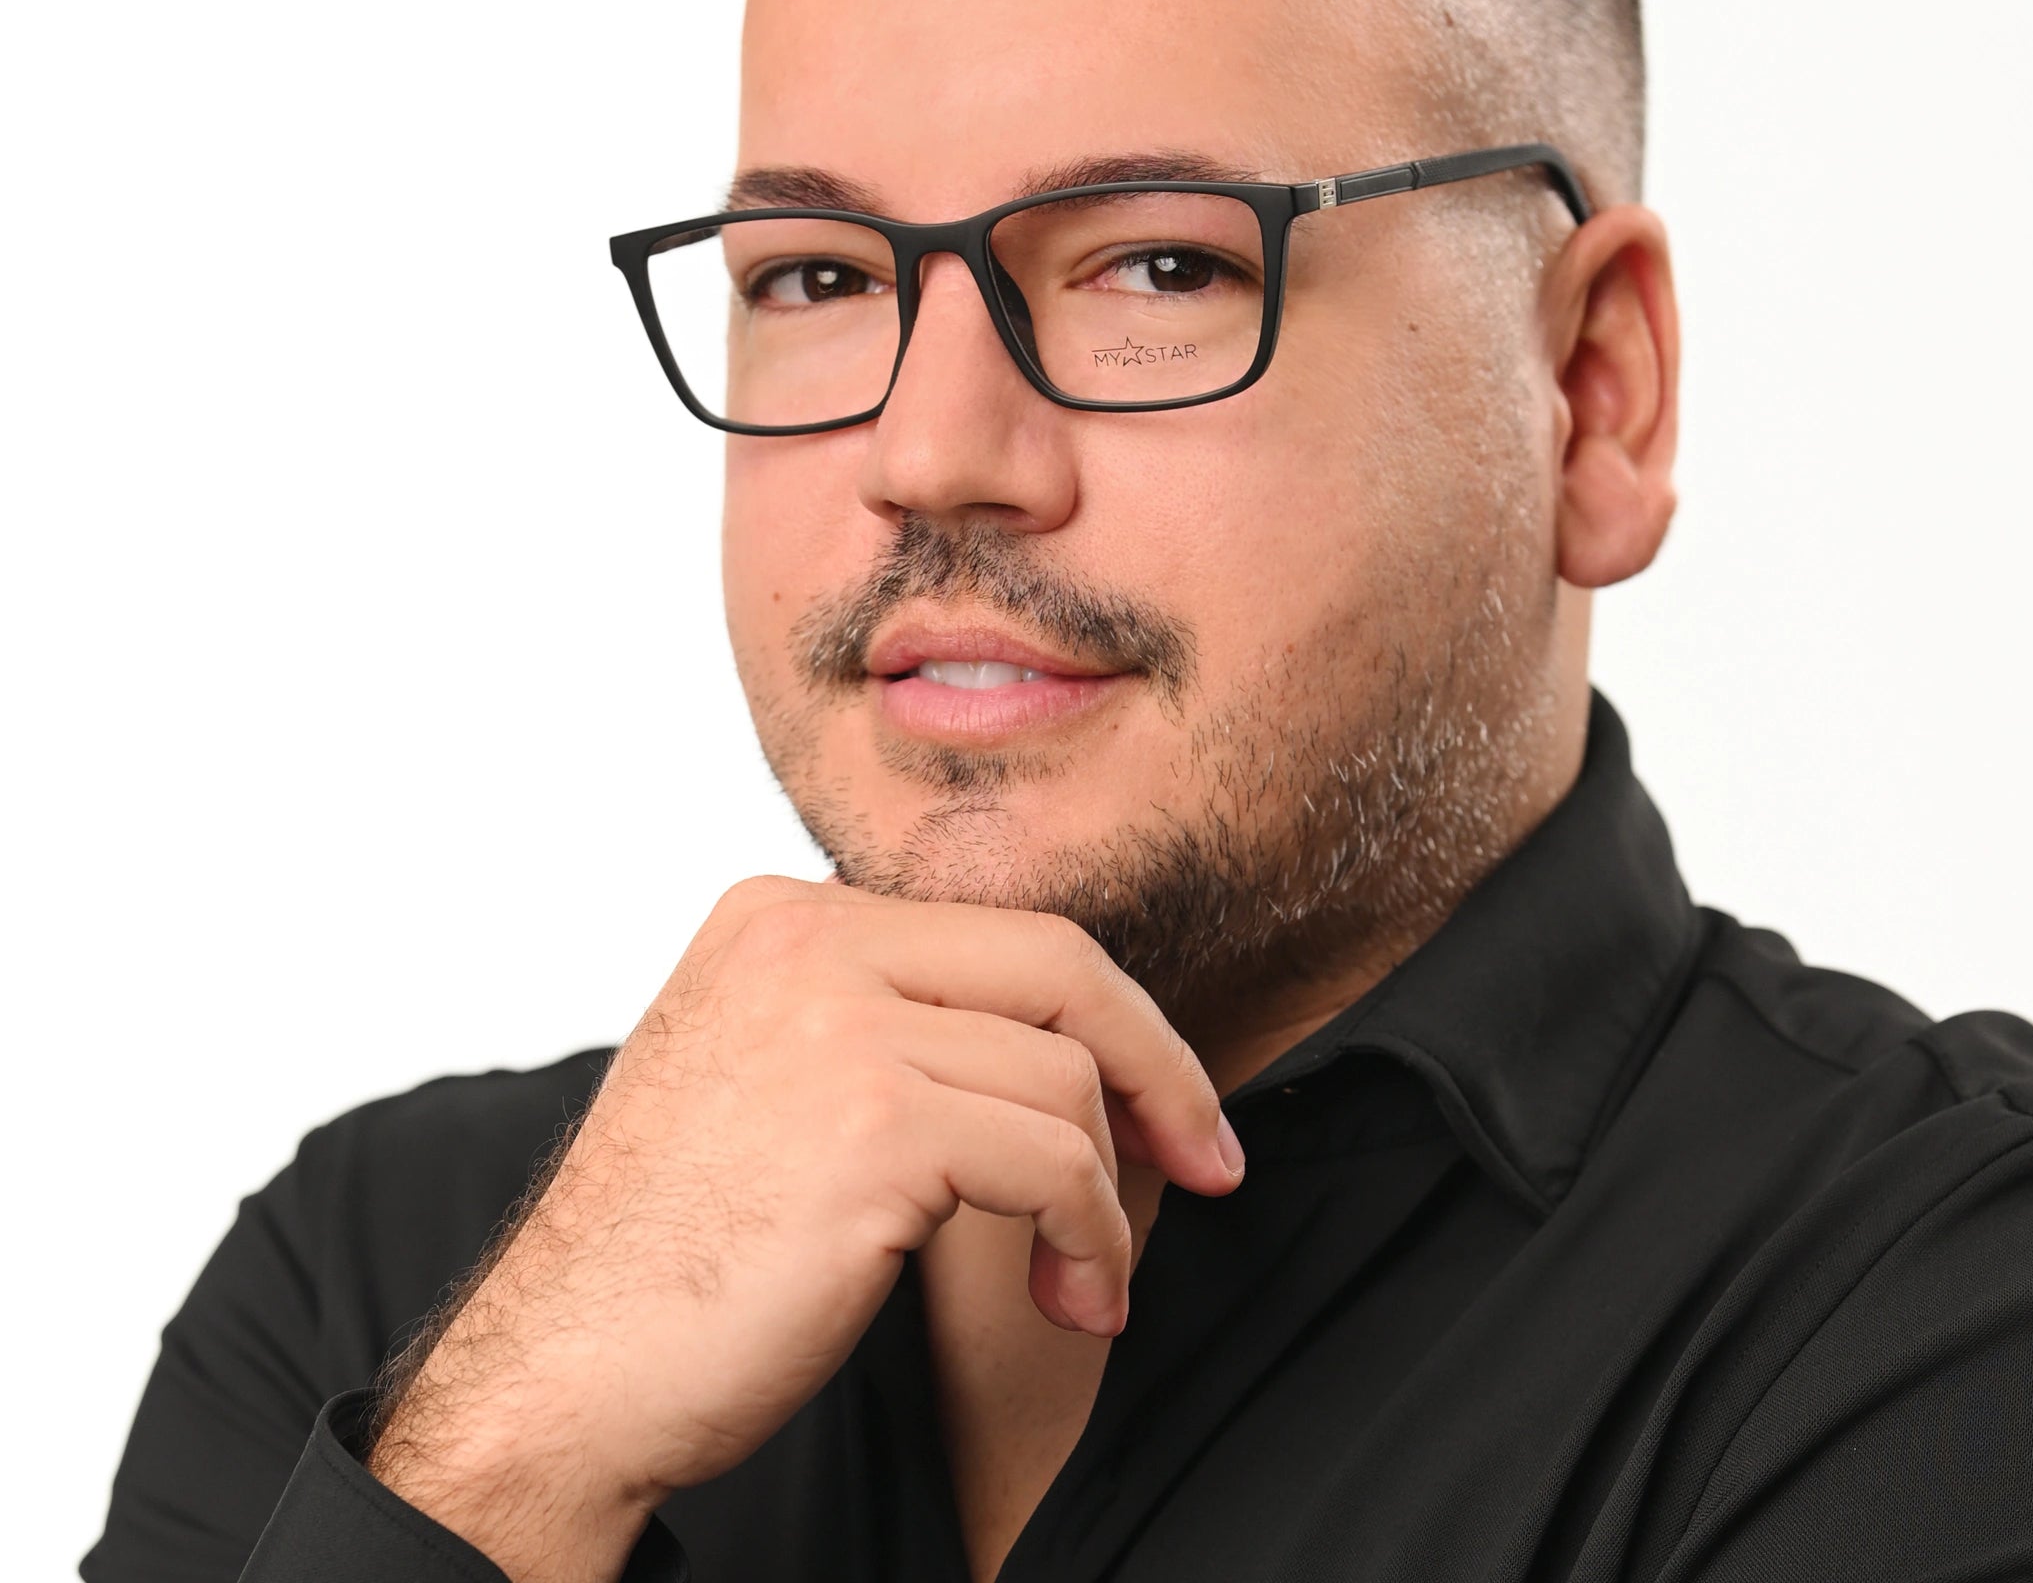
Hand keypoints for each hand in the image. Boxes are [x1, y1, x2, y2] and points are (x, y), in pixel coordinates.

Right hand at [367, 875, 1244, 1582]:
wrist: (568, 1373)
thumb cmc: (679, 1252)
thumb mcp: (769, 1079)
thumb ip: (881, 1023)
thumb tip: (1057, 1040)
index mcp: (778, 914)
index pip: (998, 931)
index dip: (1100, 1017)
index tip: (1159, 1104)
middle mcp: (804, 937)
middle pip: (1059, 963)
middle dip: (1159, 1065)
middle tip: (1209, 1158)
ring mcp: (836, 1022)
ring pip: (1067, 1078)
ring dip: (1109, 1194)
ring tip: (1083, 1281)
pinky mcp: (873, 1122)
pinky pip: (1057, 1162)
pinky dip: (1093, 1237)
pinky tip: (1074, 1301)